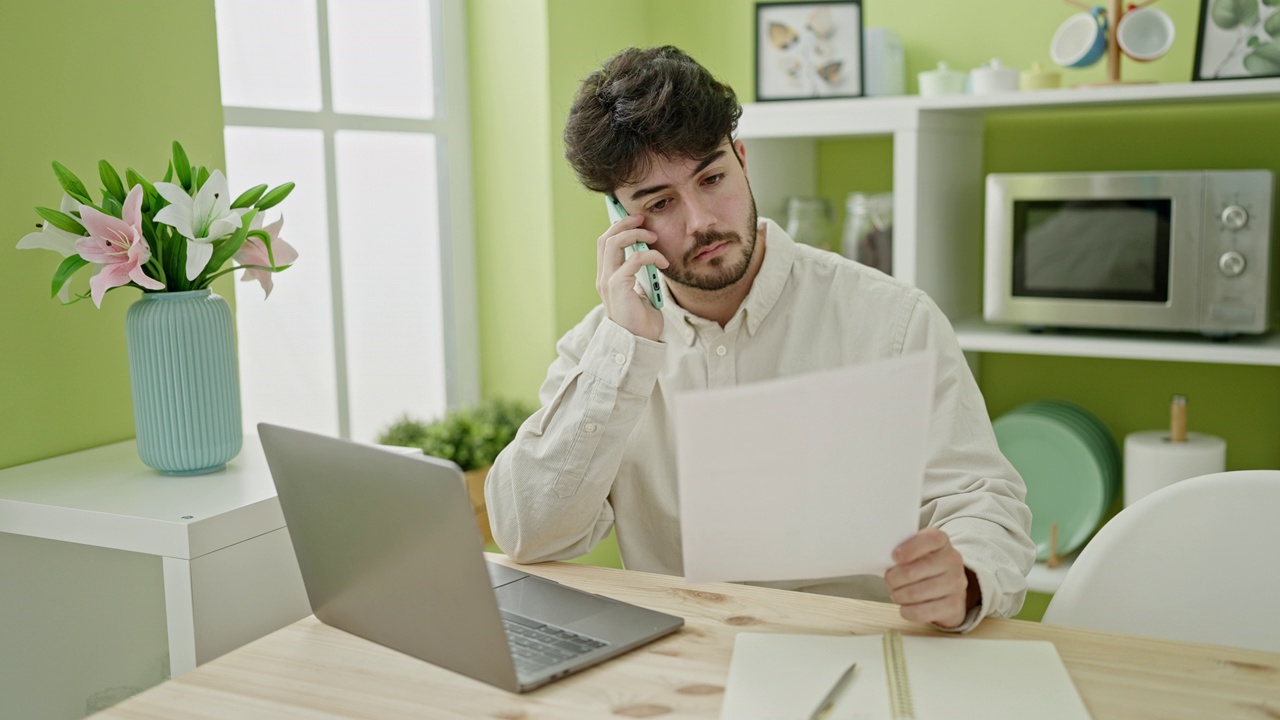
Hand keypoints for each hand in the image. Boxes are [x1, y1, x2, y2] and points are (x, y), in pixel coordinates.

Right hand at [596, 213, 667, 340]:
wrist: (639, 342)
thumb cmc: (641, 320)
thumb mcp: (639, 291)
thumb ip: (637, 275)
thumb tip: (646, 256)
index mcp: (607, 277)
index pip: (605, 243)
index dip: (617, 227)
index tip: (634, 219)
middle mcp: (603, 277)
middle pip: (606, 237)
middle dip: (624, 223)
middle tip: (643, 219)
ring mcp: (608, 281)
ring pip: (615, 242)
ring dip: (635, 234)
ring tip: (653, 236)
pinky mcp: (618, 286)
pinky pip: (634, 259)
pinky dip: (651, 255)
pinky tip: (663, 262)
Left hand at [883, 528, 978, 628]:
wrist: (948, 588)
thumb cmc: (923, 565)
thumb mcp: (916, 550)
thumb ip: (901, 548)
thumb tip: (878, 557)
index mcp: (941, 541)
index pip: (929, 540)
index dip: (909, 549)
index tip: (894, 557)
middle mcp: (952, 560)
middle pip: (912, 571)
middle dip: (893, 579)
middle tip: (889, 580)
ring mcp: (956, 584)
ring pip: (914, 593)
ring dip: (898, 595)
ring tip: (897, 593)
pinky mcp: (953, 606)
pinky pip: (921, 612)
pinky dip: (906, 611)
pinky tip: (906, 606)